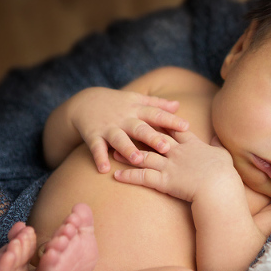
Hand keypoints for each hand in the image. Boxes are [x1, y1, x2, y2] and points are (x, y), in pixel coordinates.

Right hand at [70, 87, 188, 172]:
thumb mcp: (136, 100)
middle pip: (140, 128)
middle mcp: (124, 119)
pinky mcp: (93, 135)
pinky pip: (96, 148)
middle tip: (165, 147)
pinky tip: (104, 169)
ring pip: (119, 139)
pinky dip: (99, 158)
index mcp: (137, 110)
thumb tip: (178, 106)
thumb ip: (157, 104)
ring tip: (137, 160)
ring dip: (127, 149)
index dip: (171, 120)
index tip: (186, 126)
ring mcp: (108, 127)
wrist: (84, 102)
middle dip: (152, 137)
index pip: (156, 114)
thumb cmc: (118, 104)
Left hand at [113, 131, 239, 201]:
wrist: (219, 187)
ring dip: (128, 154)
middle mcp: (177, 152)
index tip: (153, 115)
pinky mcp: (164, 180)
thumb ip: (217, 144)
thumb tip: (217, 136)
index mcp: (192, 145)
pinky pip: (142, 177)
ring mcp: (169, 165)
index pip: (175, 129)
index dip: (163, 122)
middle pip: (154, 138)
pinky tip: (116, 176)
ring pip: (143, 156)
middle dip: (139, 133)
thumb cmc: (224, 173)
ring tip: (114, 152)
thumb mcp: (223, 155)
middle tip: (125, 129)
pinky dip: (128, 176)